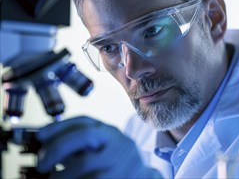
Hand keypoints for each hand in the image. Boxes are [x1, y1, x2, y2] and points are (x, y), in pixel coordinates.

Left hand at [36, 116, 161, 178]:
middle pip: (84, 136)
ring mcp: (117, 161)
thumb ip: (80, 143)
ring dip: (60, 173)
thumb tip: (46, 148)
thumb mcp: (102, 145)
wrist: (142, 177)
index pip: (82, 121)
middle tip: (42, 163)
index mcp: (108, 131)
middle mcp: (115, 141)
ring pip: (83, 163)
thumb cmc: (115, 161)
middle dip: (57, 148)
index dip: (58, 127)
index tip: (40, 136)